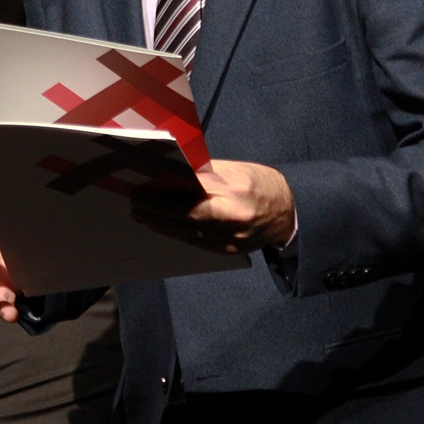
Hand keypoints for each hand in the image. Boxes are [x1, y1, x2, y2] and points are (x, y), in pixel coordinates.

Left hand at [131, 159, 295, 254]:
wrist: (289, 211)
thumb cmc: (260, 183)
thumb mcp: (233, 171)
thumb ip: (201, 175)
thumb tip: (167, 173)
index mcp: (235, 198)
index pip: (189, 202)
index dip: (161, 200)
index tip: (140, 192)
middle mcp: (232, 223)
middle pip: (184, 221)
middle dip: (155, 213)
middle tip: (134, 205)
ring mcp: (231, 242)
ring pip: (187, 234)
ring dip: (161, 225)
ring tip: (142, 215)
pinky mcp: (228, 252)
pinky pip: (196, 242)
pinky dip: (177, 233)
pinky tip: (163, 225)